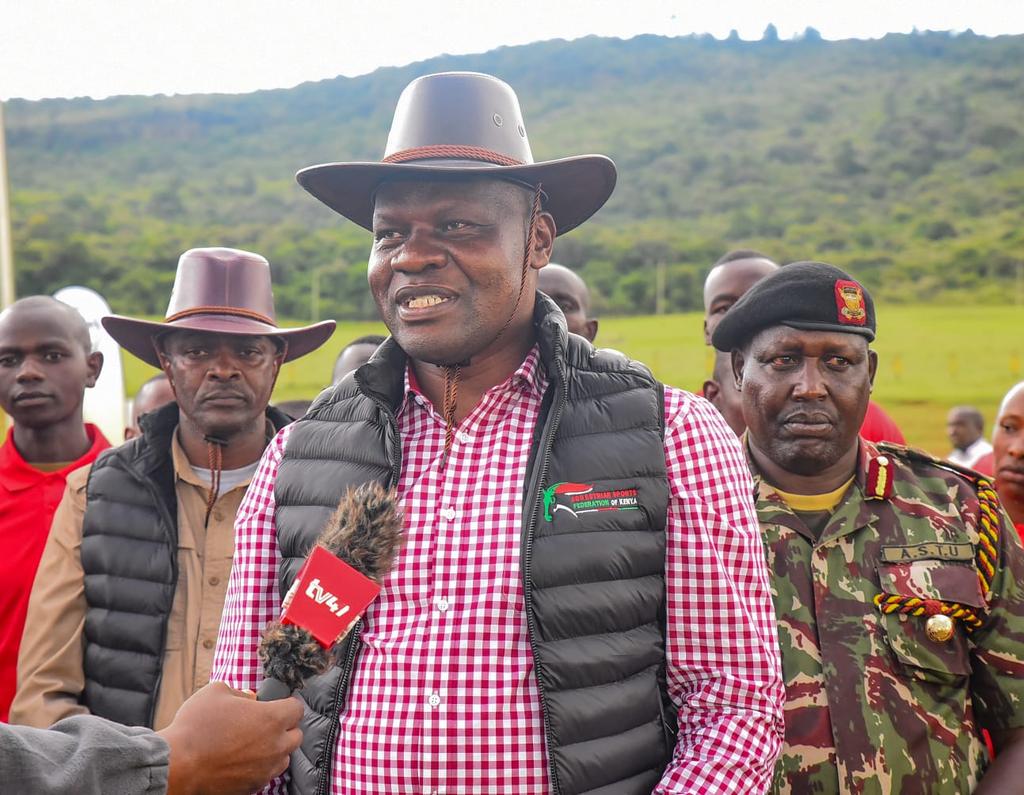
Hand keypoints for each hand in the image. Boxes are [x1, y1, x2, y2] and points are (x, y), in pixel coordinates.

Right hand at [158, 681, 302, 794]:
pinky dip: (260, 766)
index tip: (280, 703)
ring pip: (283, 758)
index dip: (288, 704)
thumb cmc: (196, 726)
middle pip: (296, 735)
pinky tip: (243, 760)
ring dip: (275, 749)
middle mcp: (275, 745)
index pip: (297, 709)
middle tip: (267, 723)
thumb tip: (248, 699)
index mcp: (272, 718)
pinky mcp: (253, 786)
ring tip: (255, 743)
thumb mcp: (217, 691)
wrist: (178, 765)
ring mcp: (265, 769)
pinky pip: (266, 774)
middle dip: (285, 728)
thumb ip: (240, 692)